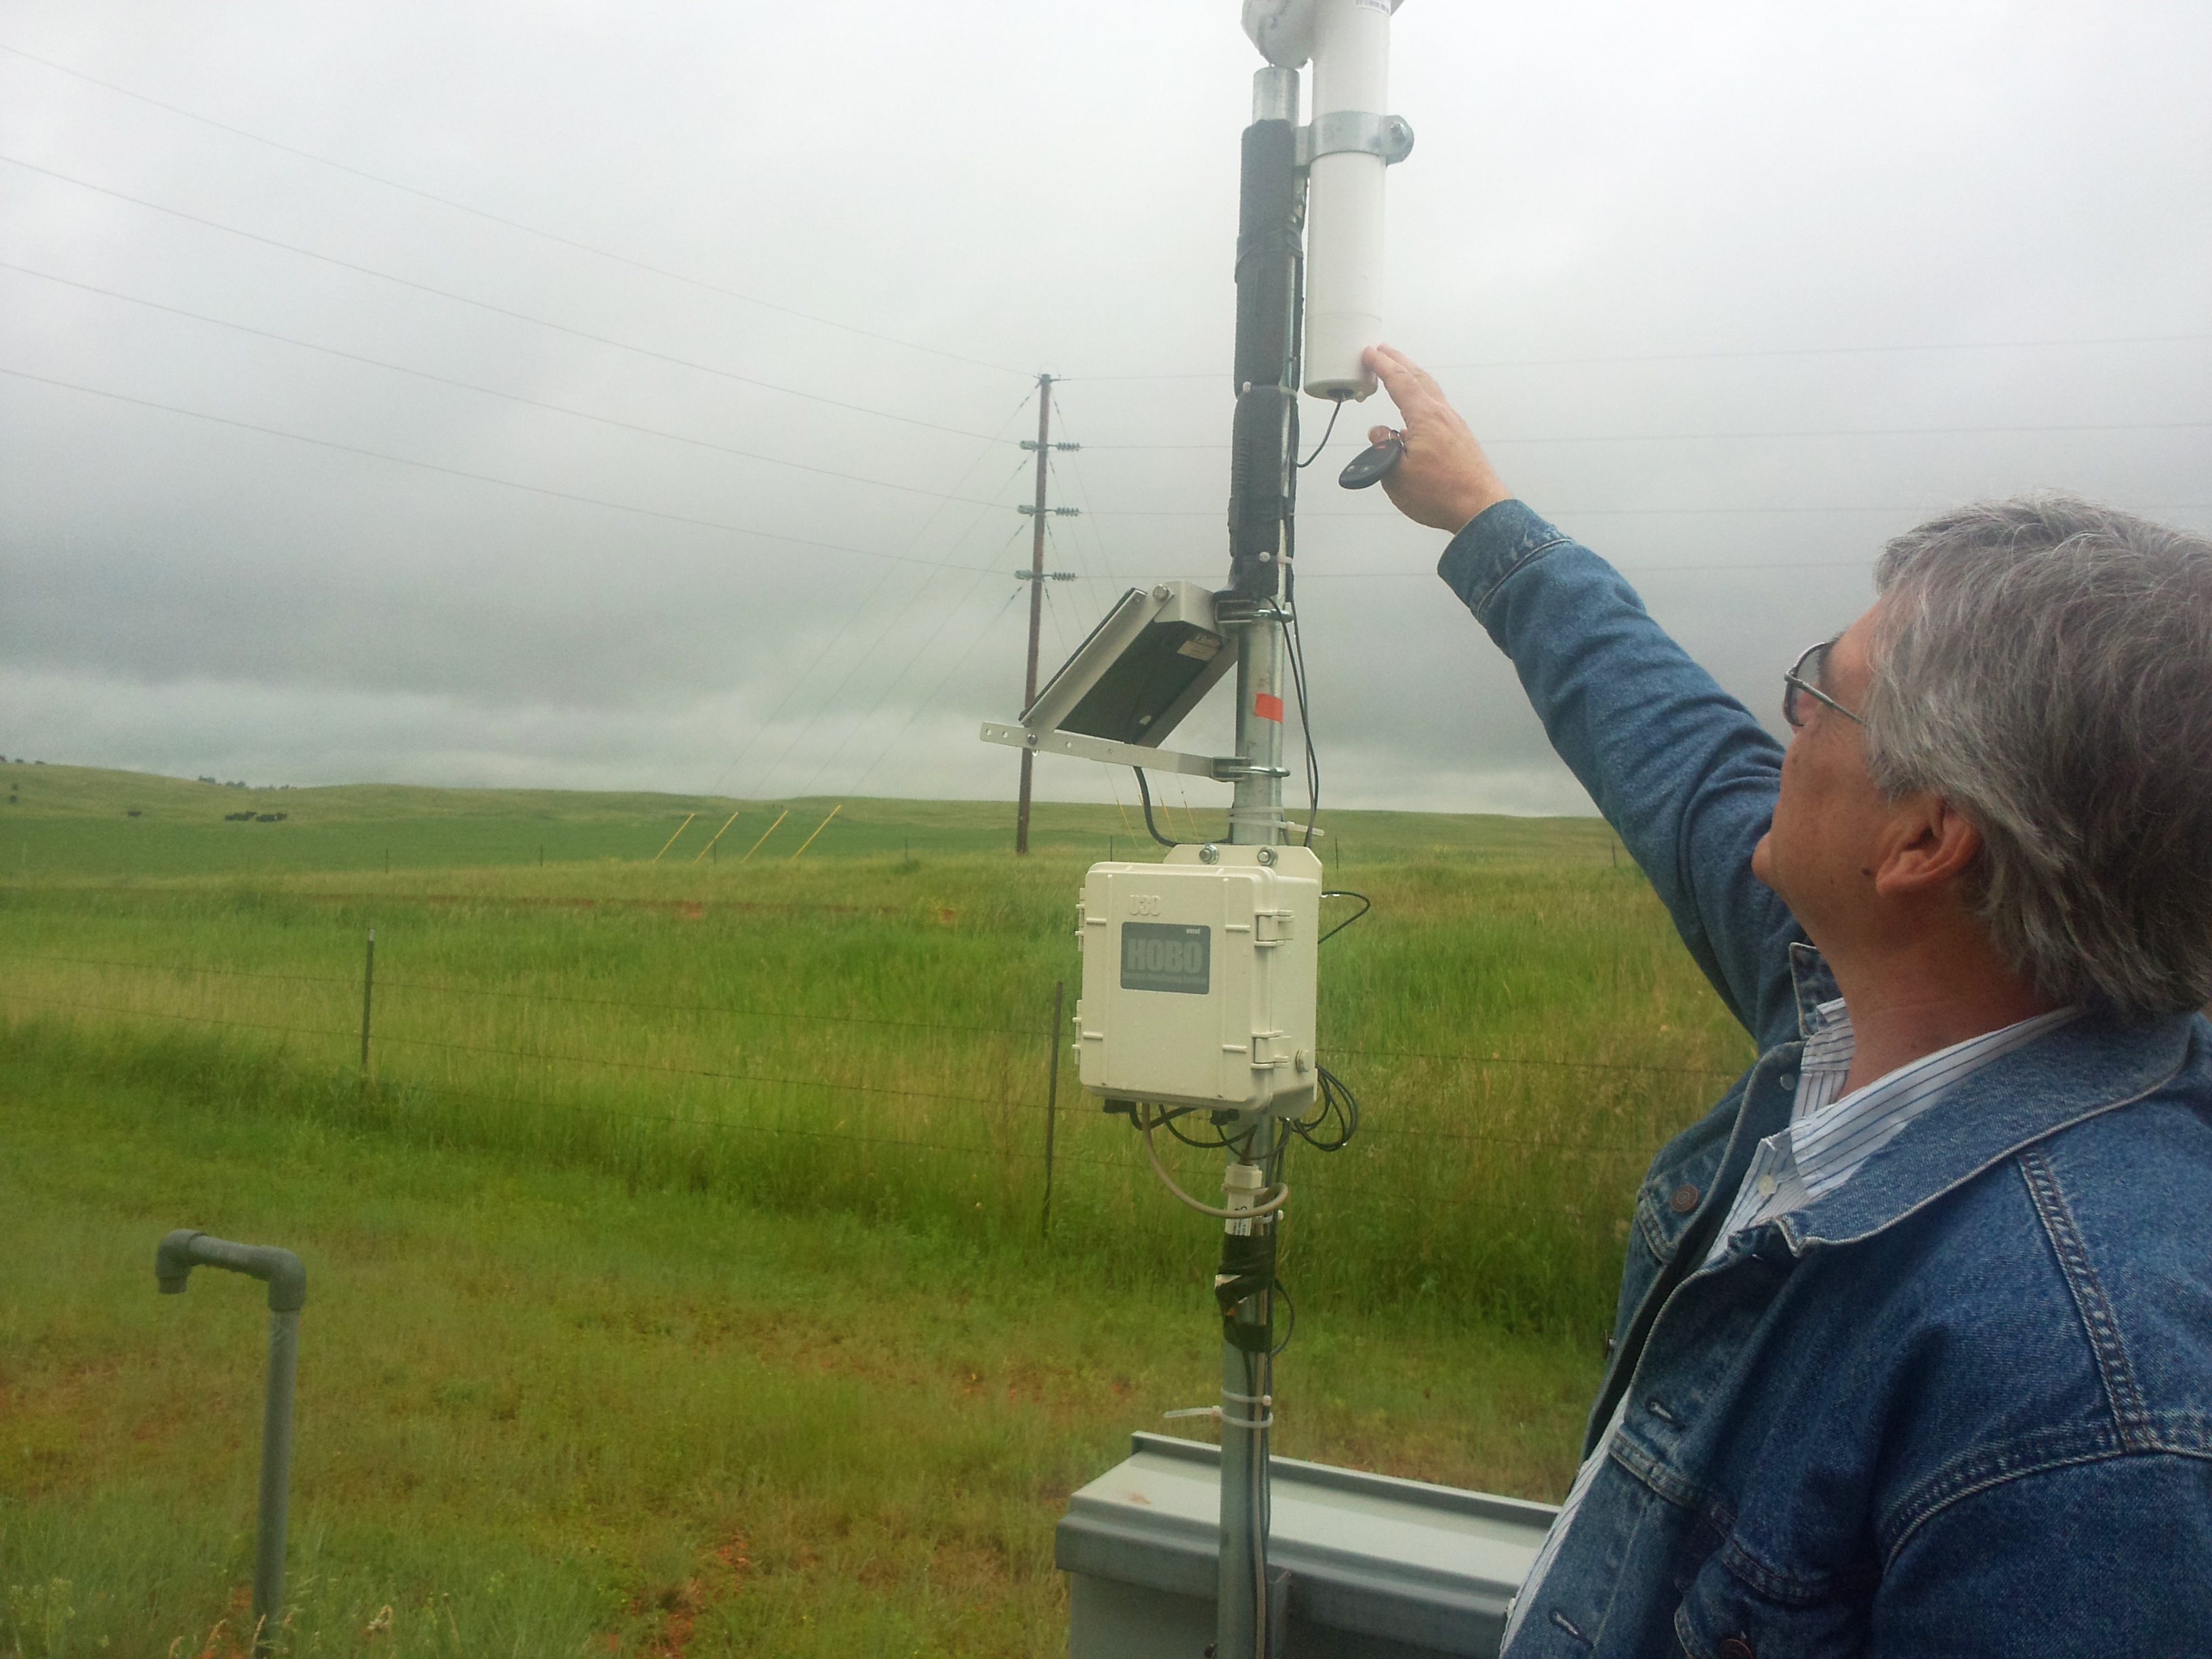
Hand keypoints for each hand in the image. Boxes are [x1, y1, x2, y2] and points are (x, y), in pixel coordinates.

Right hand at [1361, 344, 1511, 533]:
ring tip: (1400, 375)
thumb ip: (1383, 448)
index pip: (1400, 382)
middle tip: (1384, 351)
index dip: (1382, 365)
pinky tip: (1416, 412)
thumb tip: (1380, 433)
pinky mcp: (1460, 438)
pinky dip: (1423, 397)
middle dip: (1399, 363)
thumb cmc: (1441, 493)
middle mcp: (1443, 414)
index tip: (1370, 353)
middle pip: (1419, 379)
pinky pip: (1438, 407)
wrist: (1479, 508)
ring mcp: (1455, 425)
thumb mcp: (1397, 475)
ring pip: (1431, 392)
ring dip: (1412, 379)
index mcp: (1426, 417)